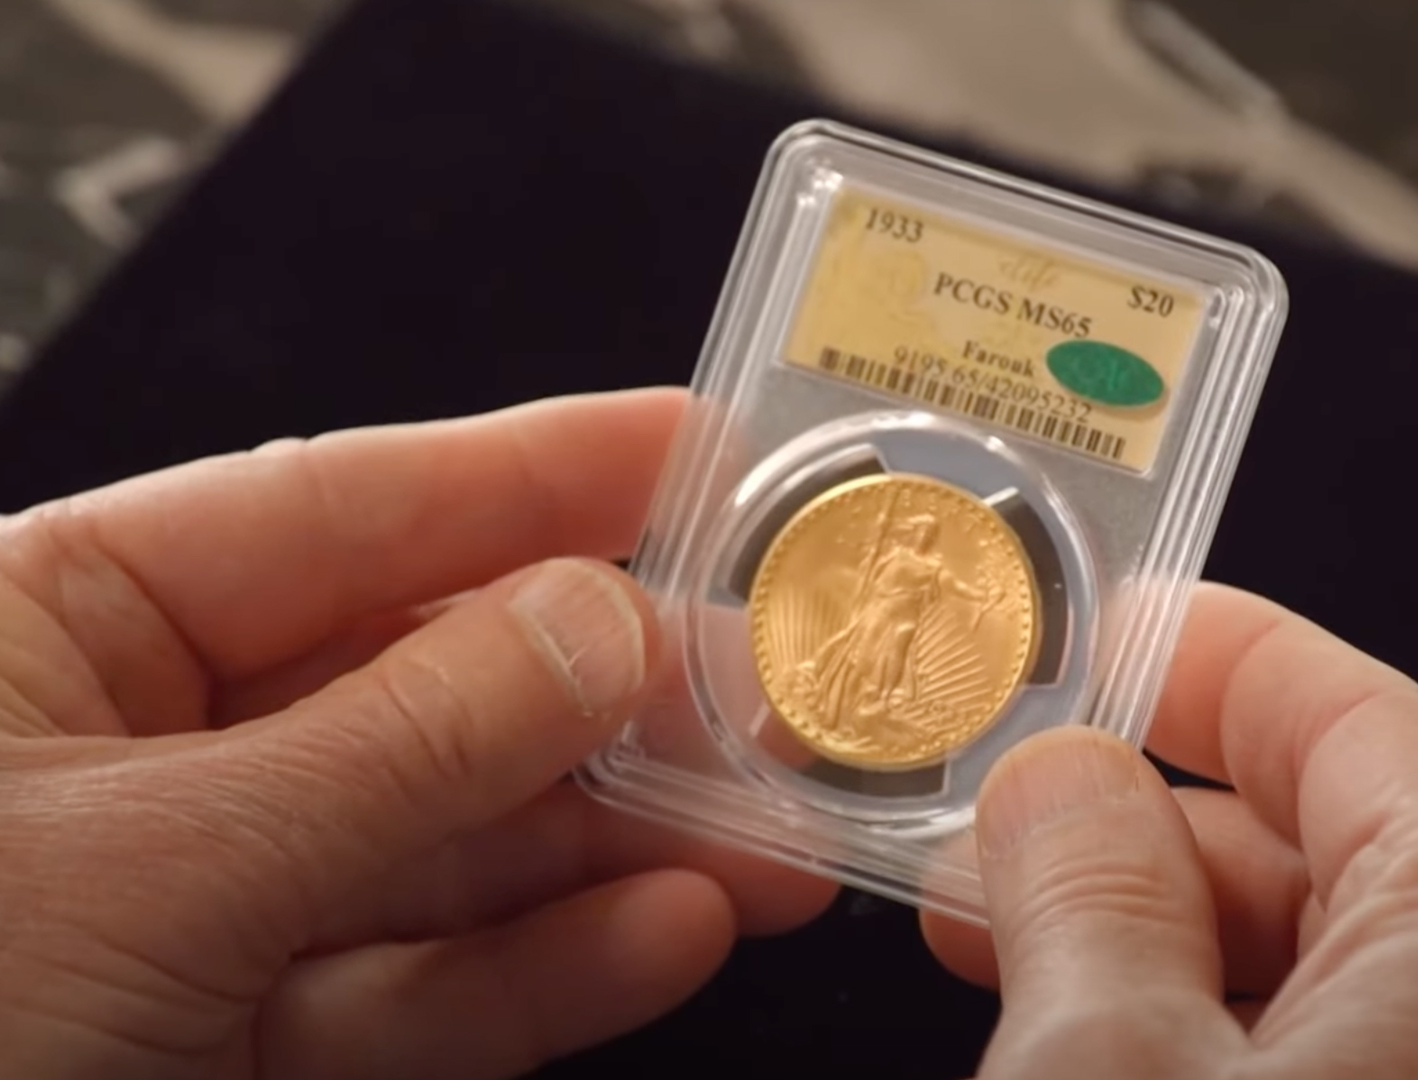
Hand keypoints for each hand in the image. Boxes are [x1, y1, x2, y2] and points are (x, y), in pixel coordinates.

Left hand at [0, 390, 837, 1079]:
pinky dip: (545, 969)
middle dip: (602, 690)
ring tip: (772, 831)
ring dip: (615, 843)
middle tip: (769, 685)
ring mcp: (197, 911)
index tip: (691, 451)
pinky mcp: (237, 1052)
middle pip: (419, 681)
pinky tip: (669, 930)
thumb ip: (396, 743)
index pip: (330, 510)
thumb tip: (599, 621)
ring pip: (443, 847)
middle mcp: (132, 754)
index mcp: (48, 628)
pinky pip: (419, 988)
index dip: (524, 471)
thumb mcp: (146, 864)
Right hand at [925, 583, 1417, 1078]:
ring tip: (1006, 958)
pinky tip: (1092, 1056)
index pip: (1368, 724)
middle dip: (1152, 824)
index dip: (1221, 657)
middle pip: (1341, 852)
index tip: (1107, 630)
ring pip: (1324, 983)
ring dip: (1158, 949)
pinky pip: (1331, 1075)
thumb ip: (1085, 890)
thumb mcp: (1105, 1071)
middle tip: (999, 827)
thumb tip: (1062, 779)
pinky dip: (1204, 1048)